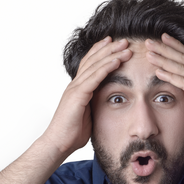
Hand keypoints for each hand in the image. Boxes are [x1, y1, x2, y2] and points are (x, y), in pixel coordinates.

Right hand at [43, 37, 132, 153]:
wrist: (58, 144)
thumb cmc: (72, 133)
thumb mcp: (88, 115)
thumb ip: (95, 105)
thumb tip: (106, 105)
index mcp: (77, 88)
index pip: (89, 64)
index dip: (101, 52)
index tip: (114, 44)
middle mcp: (75, 84)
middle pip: (93, 59)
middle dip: (109, 48)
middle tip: (124, 40)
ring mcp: (75, 88)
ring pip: (95, 65)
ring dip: (111, 54)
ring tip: (125, 46)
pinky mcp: (77, 95)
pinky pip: (94, 77)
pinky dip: (106, 67)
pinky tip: (117, 60)